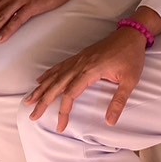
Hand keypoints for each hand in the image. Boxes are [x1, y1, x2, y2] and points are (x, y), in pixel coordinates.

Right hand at [28, 26, 147, 130]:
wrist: (131, 34)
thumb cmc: (131, 57)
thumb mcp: (130, 80)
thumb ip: (119, 101)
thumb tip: (110, 122)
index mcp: (90, 71)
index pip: (70, 94)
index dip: (63, 112)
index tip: (61, 127)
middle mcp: (80, 65)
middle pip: (56, 85)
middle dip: (43, 101)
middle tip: (32, 116)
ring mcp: (78, 59)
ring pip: (55, 76)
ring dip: (41, 88)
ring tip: (29, 100)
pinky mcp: (80, 56)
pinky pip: (60, 66)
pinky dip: (48, 74)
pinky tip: (40, 80)